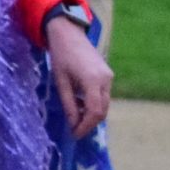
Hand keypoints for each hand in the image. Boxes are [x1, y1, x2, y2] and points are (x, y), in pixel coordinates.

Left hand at [46, 14, 112, 137]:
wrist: (69, 34)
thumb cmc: (61, 56)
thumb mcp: (61, 82)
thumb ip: (69, 104)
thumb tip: (73, 124)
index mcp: (92, 80)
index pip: (94, 111)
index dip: (85, 126)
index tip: (74, 134)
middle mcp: (105, 79)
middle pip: (102, 110)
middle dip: (89, 122)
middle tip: (75, 129)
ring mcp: (109, 76)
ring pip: (105, 103)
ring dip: (91, 113)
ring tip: (75, 114)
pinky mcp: (108, 74)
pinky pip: (104, 95)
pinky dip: (94, 103)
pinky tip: (80, 102)